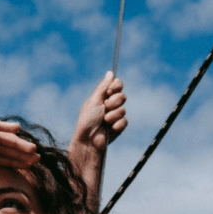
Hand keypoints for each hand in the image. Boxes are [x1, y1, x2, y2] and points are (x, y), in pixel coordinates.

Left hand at [68, 72, 126, 210]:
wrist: (88, 141)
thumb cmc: (87, 120)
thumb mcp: (94, 100)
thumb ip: (103, 87)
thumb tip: (110, 72)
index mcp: (102, 97)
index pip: (116, 85)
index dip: (116, 87)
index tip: (109, 91)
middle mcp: (109, 105)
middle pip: (122, 96)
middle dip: (113, 102)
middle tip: (104, 108)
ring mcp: (114, 117)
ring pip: (123, 110)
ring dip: (113, 115)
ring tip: (104, 121)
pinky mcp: (118, 128)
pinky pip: (125, 122)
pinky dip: (116, 125)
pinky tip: (109, 129)